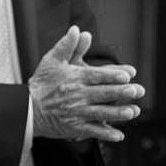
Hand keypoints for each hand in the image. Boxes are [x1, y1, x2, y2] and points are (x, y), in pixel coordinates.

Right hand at [28, 25, 143, 141]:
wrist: (27, 108)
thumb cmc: (42, 83)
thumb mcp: (52, 60)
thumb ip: (67, 45)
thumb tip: (78, 30)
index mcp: (74, 78)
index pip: (96, 75)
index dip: (113, 75)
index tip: (128, 75)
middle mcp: (77, 95)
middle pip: (102, 93)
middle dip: (121, 93)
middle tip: (137, 91)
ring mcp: (76, 112)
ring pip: (101, 113)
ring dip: (118, 113)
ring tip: (133, 111)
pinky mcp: (74, 127)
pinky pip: (93, 131)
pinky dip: (106, 134)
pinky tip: (119, 135)